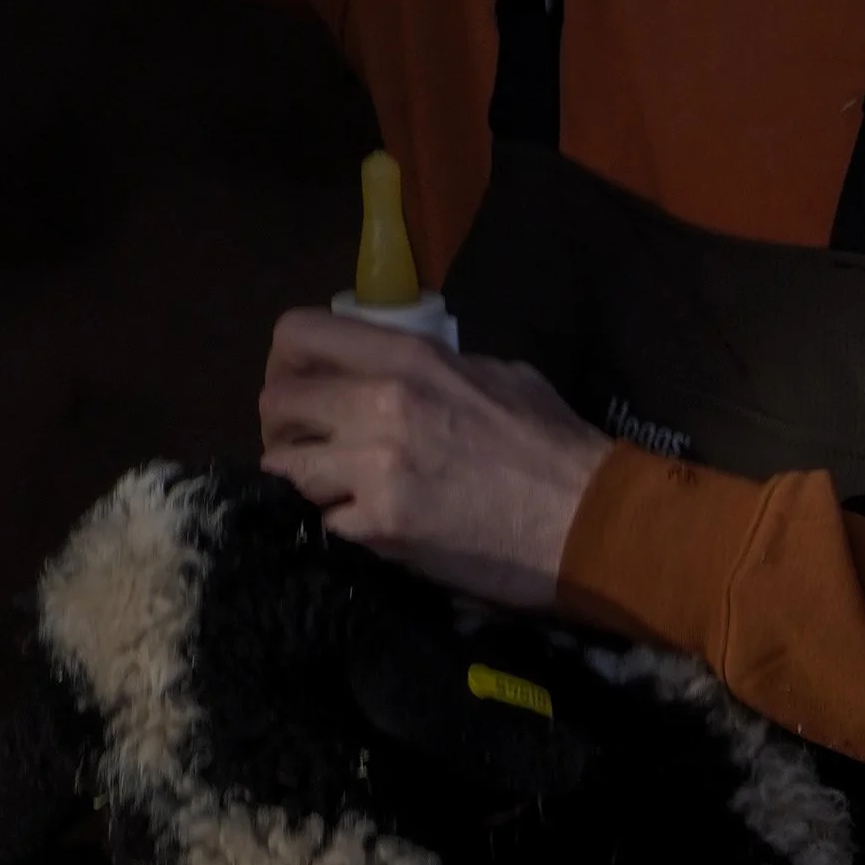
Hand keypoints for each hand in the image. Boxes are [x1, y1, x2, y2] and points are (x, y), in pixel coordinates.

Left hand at [258, 310, 612, 613]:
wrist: (589, 522)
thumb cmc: (553, 444)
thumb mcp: (496, 374)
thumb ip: (430, 366)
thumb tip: (389, 370)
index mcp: (407, 358)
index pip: (296, 334)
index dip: (286, 360)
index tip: (301, 385)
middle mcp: (378, 405)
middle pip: (275, 402)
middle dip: (283, 426)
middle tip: (310, 444)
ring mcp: (373, 470)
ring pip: (284, 469)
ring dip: (304, 479)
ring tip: (336, 488)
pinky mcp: (379, 529)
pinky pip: (323, 522)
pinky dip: (337, 525)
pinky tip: (368, 525)